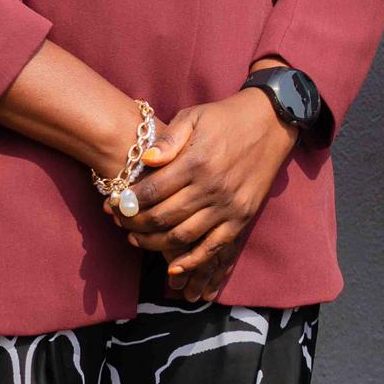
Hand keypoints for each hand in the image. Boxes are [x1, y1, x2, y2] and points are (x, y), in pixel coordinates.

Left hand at [110, 91, 297, 299]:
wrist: (272, 122)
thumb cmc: (226, 117)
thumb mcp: (194, 116)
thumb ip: (169, 139)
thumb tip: (145, 161)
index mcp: (197, 161)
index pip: (152, 191)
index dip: (126, 202)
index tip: (111, 205)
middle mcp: (212, 187)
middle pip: (162, 218)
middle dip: (134, 223)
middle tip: (119, 223)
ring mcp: (228, 205)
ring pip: (182, 236)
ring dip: (153, 243)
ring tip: (137, 239)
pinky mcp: (242, 217)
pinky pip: (213, 247)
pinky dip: (191, 261)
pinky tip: (172, 267)